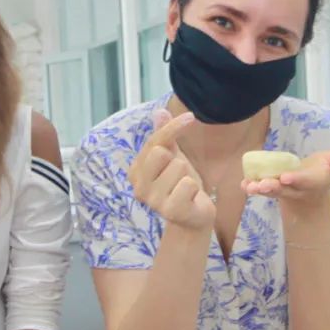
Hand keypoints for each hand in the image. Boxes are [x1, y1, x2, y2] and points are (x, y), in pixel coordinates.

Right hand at [128, 109, 214, 230]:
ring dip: (187, 176)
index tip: (191, 117)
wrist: (193, 218)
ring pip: (178, 167)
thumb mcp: (173, 158)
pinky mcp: (170, 211)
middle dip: (177, 160)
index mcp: (135, 172)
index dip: (173, 127)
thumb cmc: (181, 185)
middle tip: (179, 176)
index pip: (153, 141)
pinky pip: (188, 185)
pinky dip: (194, 189)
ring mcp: (153, 201)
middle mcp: (139, 187)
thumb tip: (160, 111)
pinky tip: (189, 199)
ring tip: (184, 190)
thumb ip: (164, 136)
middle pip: (160, 152)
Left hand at [241, 149, 329, 207]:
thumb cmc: (327, 169)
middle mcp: (298, 189)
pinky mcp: (273, 187)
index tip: (286, 177)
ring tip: (249, 187)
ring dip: (260, 189)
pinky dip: (251, 187)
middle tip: (262, 185)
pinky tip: (243, 184)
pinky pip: (261, 188)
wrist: (315, 183)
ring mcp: (284, 189)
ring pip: (272, 191)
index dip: (297, 179)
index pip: (306, 181)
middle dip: (273, 188)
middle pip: (285, 190)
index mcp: (316, 182)